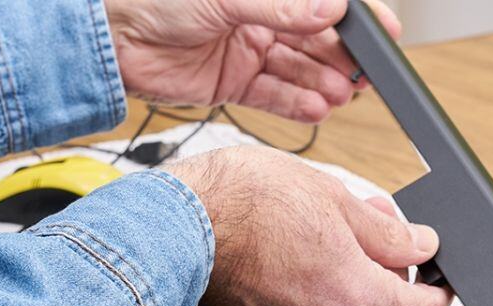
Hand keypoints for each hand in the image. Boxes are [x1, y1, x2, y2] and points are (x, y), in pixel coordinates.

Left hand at [105, 0, 400, 122]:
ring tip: (343, 96)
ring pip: (299, 69)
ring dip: (324, 84)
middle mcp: (259, 16)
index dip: (356, 19)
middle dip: (343, 58)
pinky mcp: (232, 82)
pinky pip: (274, 94)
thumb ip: (281, 7)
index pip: (322, 3)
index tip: (385, 34)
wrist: (106, 38)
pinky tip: (318, 108)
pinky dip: (297, 103)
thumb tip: (329, 10)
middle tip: (365, 76)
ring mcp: (247, 49)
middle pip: (316, 40)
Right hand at [164, 146, 450, 305]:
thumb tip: (420, 243)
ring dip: (348, 269)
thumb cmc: (247, 205)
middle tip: (373, 219)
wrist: (175, 224)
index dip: (439, 288)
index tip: (440, 270)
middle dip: (386, 265)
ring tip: (326, 220)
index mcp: (356, 300)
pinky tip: (297, 242)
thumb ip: (387, 230)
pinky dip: (315, 281)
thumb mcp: (335, 198)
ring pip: (342, 305)